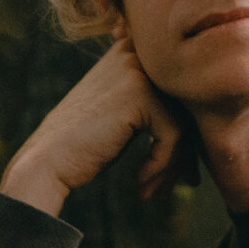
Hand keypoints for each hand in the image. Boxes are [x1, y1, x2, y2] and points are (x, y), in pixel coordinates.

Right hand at [0, 28, 195, 216]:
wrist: (46, 163)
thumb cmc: (83, 147)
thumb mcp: (121, 117)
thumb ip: (154, 108)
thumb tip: (202, 128)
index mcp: (128, 56)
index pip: (178, 93)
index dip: (185, 134)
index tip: (182, 172)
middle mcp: (134, 55)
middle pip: (185, 107)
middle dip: (186, 152)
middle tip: (183, 184)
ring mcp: (137, 70)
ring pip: (183, 123)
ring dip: (173, 165)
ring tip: (155, 193)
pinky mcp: (140, 93)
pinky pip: (174, 136)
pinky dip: (161, 166)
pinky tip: (141, 187)